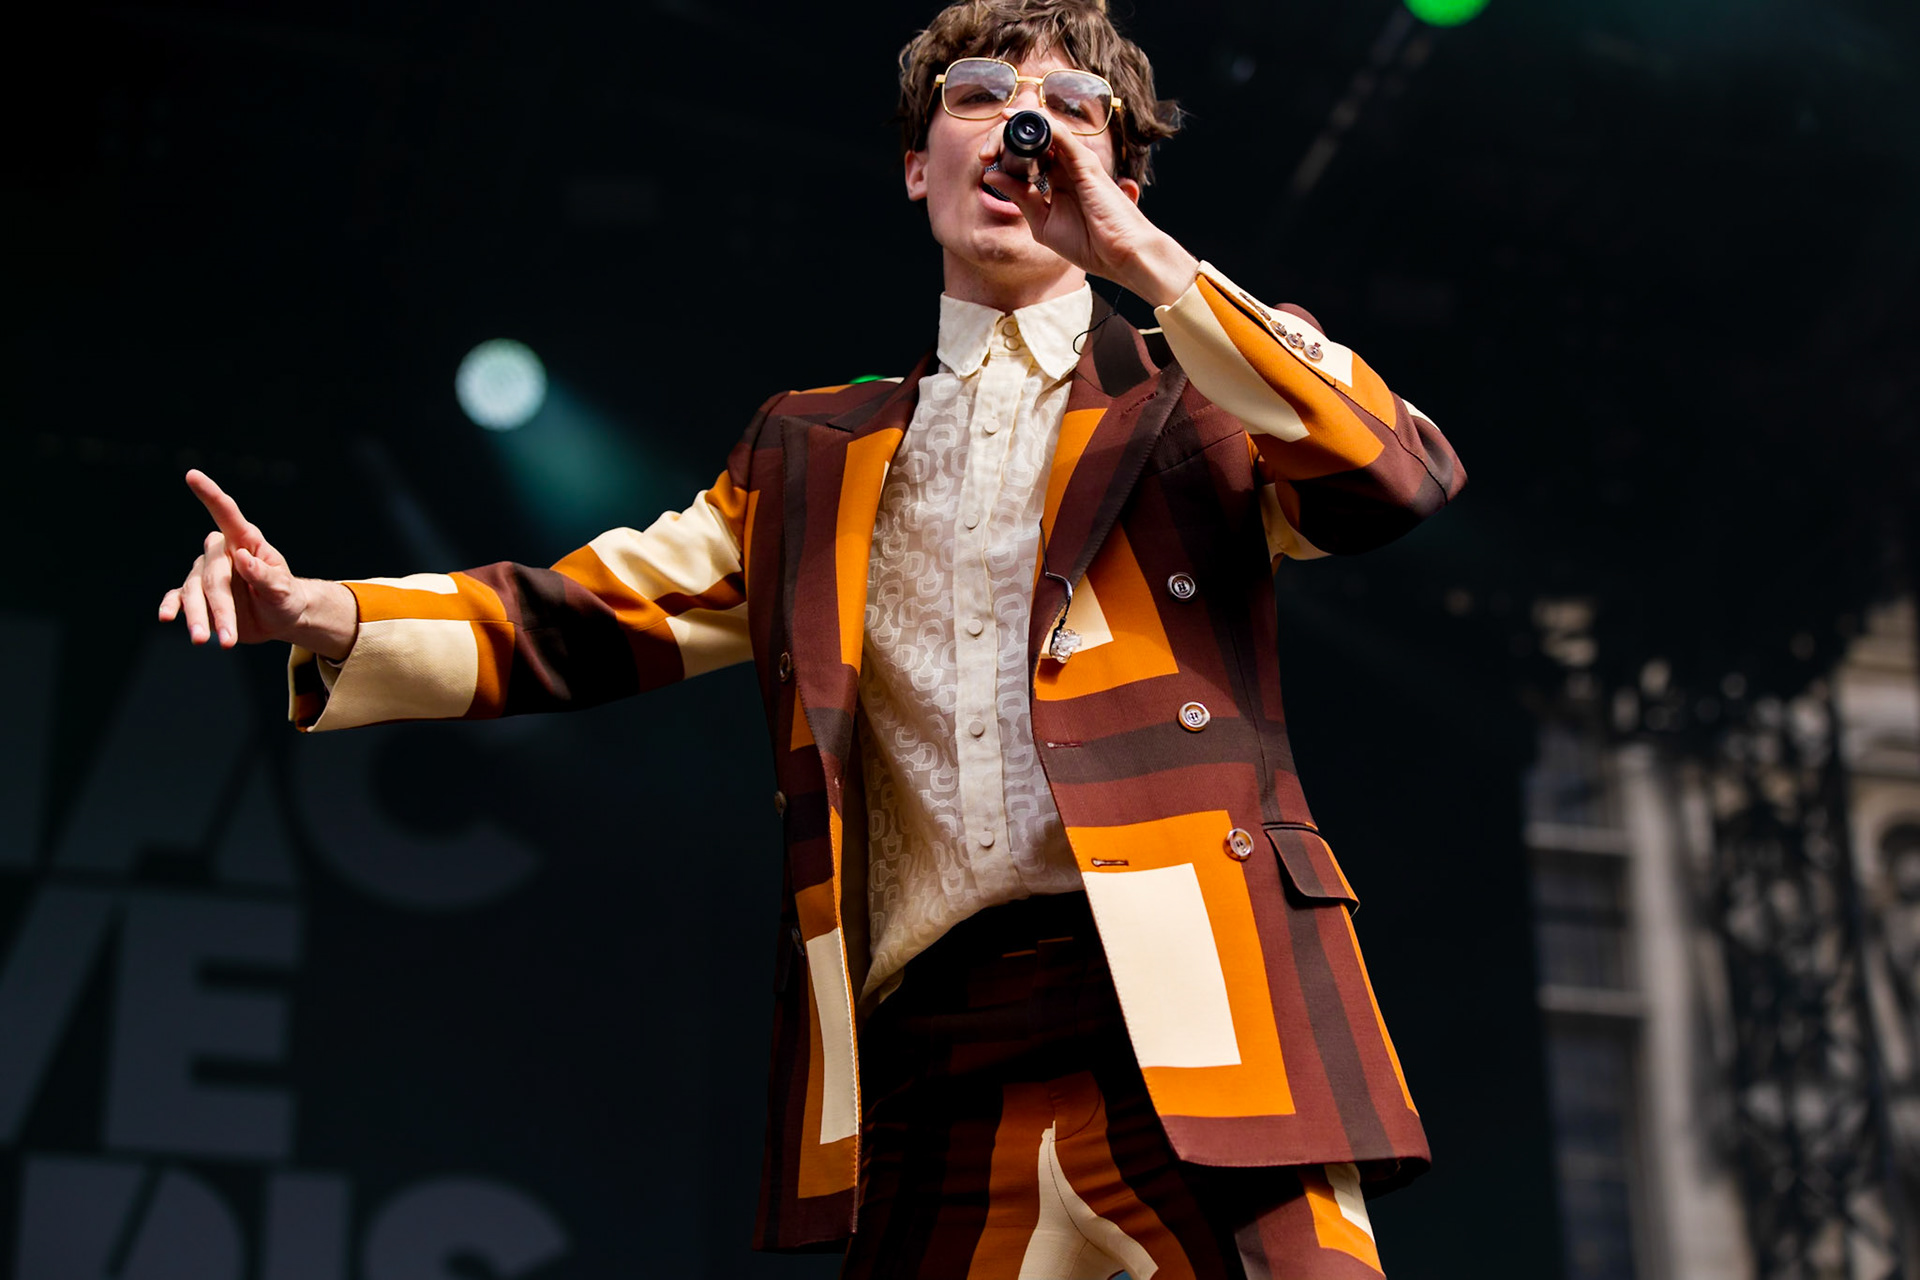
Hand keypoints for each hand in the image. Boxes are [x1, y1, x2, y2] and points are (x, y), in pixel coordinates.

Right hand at [156, 470, 357, 659]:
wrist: (280, 618)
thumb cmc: (286, 597)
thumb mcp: (284, 590)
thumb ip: (265, 576)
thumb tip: (243, 559)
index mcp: (246, 542)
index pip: (227, 514)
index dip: (210, 495)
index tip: (192, 475)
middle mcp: (223, 554)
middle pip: (211, 575)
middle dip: (219, 607)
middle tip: (229, 638)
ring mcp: (207, 575)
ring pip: (193, 592)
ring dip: (198, 618)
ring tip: (204, 641)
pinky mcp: (198, 596)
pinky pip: (179, 598)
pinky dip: (173, 607)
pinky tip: (167, 617)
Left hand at [985, 125, 1199, 306]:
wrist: (1120, 256)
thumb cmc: (1089, 243)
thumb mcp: (1043, 222)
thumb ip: (1020, 198)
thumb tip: (991, 174)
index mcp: (1057, 179)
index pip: (1028, 154)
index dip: (1005, 151)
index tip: (984, 158)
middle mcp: (1066, 166)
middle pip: (1033, 139)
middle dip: (1006, 137)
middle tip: (985, 151)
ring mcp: (1077, 162)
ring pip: (1045, 130)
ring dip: (1020, 127)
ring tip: (999, 126)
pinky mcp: (1086, 164)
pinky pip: (1061, 136)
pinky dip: (1043, 125)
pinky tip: (1024, 121)